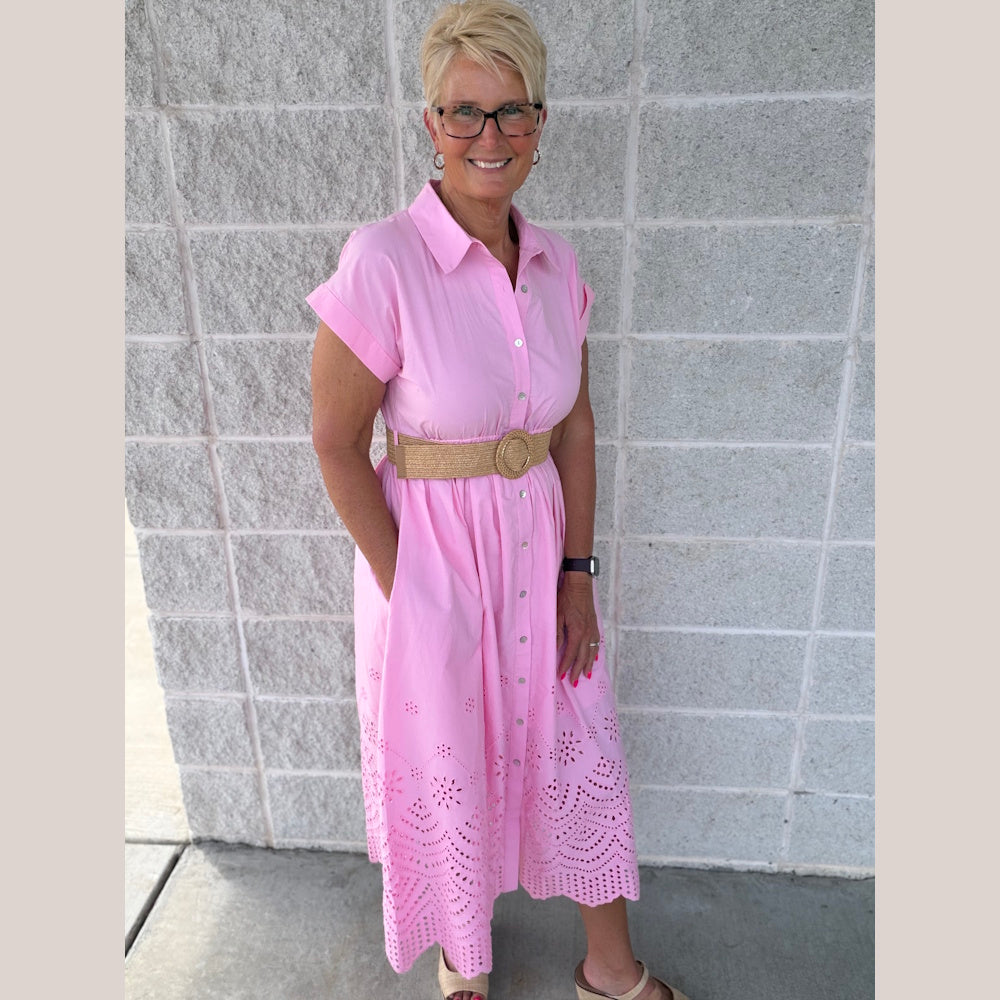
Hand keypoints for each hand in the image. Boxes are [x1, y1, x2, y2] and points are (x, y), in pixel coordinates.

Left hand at [555, 572, 600, 686]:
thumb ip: (557, 634)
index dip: (566, 666)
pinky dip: (595, 654)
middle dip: (578, 671)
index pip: (571, 654)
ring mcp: (593, 630)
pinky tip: (594, 658)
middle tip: (574, 682)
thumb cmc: (566, 598)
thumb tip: (556, 649)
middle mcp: (587, 633)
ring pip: (592, 652)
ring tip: (586, 675)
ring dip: (588, 665)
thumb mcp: (557, 615)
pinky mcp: (595, 626)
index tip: (560, 675)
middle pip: (583, 657)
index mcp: (577, 631)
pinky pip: (596, 644)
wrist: (580, 584)